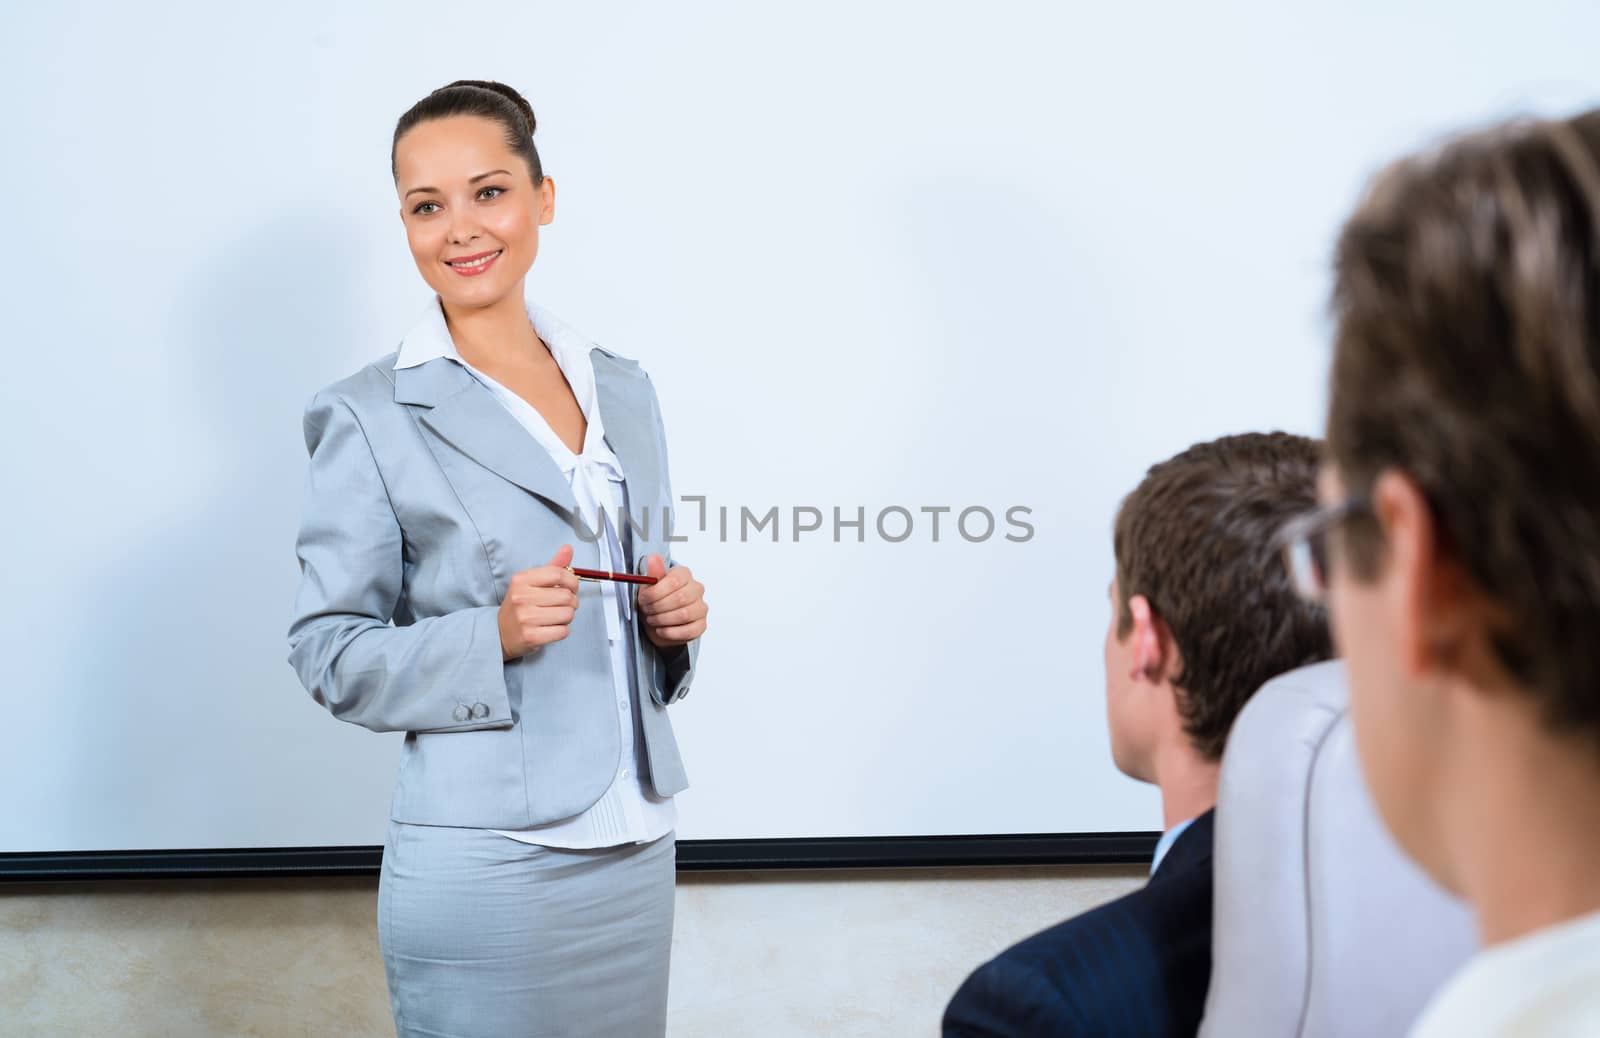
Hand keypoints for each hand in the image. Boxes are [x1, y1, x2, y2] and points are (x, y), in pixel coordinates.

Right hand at [498, 545, 580, 659]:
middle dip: (572, 602)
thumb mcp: (531, 582)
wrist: (500, 632)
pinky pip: (563, 631)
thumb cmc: (520, 605)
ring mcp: (525, 618)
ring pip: (567, 614)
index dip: (573, 581)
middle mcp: (522, 597)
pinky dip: (562, 630)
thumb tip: (568, 548)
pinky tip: (552, 628)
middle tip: (564, 605)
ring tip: (557, 617)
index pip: (558, 574)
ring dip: (568, 617)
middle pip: (566, 596)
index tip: (572, 587)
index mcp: (522, 580)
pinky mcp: (531, 636)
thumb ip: (552, 566)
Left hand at [636, 555, 707, 648]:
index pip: (674, 581)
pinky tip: (661, 630)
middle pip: (680, 598)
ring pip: (684, 615)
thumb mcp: (650, 586)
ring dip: (662, 619)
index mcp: (684, 574)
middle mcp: (696, 589)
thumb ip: (653, 573)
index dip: (655, 593)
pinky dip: (670, 632)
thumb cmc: (655, 599)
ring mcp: (701, 607)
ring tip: (652, 619)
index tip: (643, 599)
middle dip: (658, 607)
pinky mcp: (701, 625)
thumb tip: (653, 558)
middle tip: (646, 610)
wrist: (657, 620)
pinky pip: (688, 631)